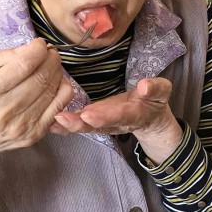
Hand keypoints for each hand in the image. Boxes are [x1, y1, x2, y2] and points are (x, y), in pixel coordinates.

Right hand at [0, 38, 73, 202]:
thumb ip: (1, 58)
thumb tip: (29, 48)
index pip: (22, 65)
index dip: (37, 50)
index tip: (39, 44)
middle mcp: (4, 110)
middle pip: (40, 77)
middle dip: (50, 59)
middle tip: (50, 52)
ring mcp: (22, 125)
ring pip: (50, 90)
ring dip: (57, 72)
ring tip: (53, 64)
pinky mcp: (34, 134)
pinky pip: (58, 107)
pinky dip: (63, 90)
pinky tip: (58, 81)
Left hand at [52, 77, 182, 165]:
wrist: (151, 119)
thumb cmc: (154, 102)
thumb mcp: (162, 93)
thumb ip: (156, 89)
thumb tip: (145, 86)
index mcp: (134, 114)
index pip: (120, 115)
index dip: (106, 116)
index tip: (90, 115)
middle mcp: (116, 122)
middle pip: (98, 125)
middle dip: (80, 123)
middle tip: (63, 119)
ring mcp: (104, 124)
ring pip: (87, 126)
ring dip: (69, 125)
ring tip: (53, 121)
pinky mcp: (95, 121)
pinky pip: (80, 124)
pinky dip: (64, 126)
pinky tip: (50, 123)